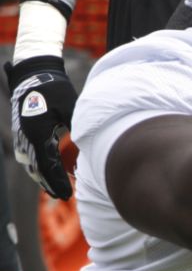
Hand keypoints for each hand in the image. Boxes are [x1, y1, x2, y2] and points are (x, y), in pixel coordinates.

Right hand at [7, 55, 76, 198]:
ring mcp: (21, 134)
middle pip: (36, 168)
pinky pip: (28, 154)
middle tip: (63, 197)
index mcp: (36, 133)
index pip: (47, 166)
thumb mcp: (71, 109)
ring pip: (30, 163)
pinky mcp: (22, 131)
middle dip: (49, 184)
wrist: (35, 73)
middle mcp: (25, 136)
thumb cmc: (56, 90)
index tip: (67, 195)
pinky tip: (47, 172)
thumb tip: (90, 147)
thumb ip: (77, 129)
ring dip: (41, 177)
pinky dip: (37, 165)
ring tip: (54, 189)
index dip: (56, 182)